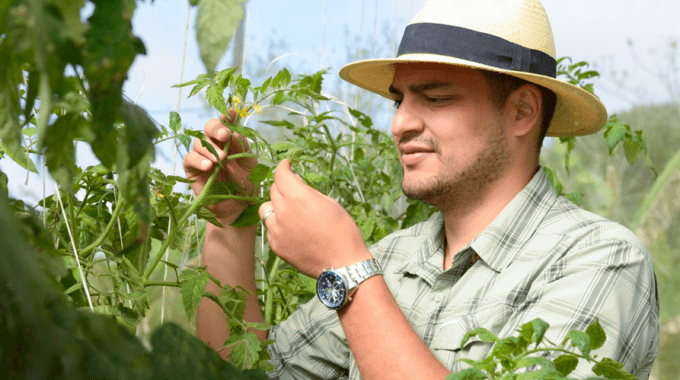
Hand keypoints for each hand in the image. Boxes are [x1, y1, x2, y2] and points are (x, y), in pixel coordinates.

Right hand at [183, 110, 257, 223]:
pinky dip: (198, 160)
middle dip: (216, 128)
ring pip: (199, 143)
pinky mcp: (192, 170)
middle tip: (224, 135)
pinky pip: (190, 159)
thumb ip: (242, 147)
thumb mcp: (249, 164)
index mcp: (230, 142)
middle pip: (208, 128)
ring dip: (210, 148)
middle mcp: (215, 146)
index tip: (231, 114)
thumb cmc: (246, 185)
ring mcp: (203, 157)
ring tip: (221, 159)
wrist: (238, 208)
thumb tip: (234, 131)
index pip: (226, 124)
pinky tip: (209, 166)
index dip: (227, 117)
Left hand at [258, 160, 371, 277]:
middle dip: (282, 186)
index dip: (283, 167)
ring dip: (275, 205)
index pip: (281, 175)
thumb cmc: (343, 231)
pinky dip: (277, 225)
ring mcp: (277, 230)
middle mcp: (284, 212)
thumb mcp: (330, 203)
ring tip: (289, 211)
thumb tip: (295, 182)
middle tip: (294, 191)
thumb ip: (308, 191)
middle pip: (273, 190)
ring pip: (266, 209)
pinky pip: (270, 228)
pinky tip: (292, 230)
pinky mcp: (276, 246)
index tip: (286, 165)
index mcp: (299, 197)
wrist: (343, 264)